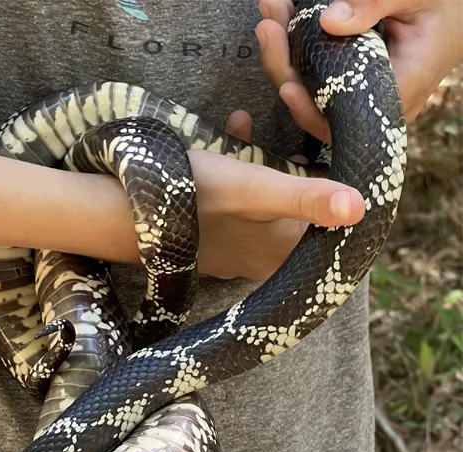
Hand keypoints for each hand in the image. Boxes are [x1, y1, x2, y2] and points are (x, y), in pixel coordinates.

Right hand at [188, 111, 364, 280]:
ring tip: (268, 145)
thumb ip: (307, 199)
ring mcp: (236, 256)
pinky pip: (241, 214)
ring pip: (271, 215)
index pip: (329, 234)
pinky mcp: (214, 245)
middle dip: (305, 184)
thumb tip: (364, 208)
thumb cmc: (199, 198)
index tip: (337, 171)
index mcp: (283, 254)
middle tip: (305, 155)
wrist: (132, 213)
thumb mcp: (258, 190)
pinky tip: (233, 143)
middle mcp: (264, 262)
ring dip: (273, 178)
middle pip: (301, 223)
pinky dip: (243, 183)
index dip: (337, 202)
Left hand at [256, 0, 462, 143]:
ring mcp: (357, 96)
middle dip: (285, 66)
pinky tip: (281, 19)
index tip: (286, 87)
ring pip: (309, 88)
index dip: (309, 111)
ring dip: (284, 51)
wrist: (453, 14)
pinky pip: (314, 74)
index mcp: (396, 93)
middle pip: (315, 104)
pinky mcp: (346, 83)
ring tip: (270, 14)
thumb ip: (376, 5)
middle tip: (268, 26)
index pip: (341, 120)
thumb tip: (330, 21)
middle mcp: (372, 104)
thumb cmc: (443, 6)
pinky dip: (295, 46)